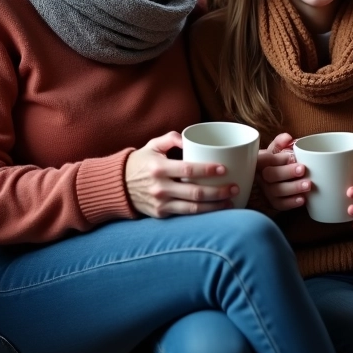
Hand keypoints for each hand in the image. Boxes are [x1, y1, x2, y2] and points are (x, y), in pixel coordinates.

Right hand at [123, 131, 237, 217]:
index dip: (207, 170)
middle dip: (218, 192)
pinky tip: (217, 210)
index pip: (188, 169)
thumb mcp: (153, 145)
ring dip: (215, 206)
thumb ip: (171, 137)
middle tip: (235, 187)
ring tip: (231, 201)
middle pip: (195, 192)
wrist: (118, 186)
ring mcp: (161, 203)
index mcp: (159, 168)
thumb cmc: (141, 162)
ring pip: (193, 208)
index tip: (224, 169)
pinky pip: (186, 215)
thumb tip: (190, 138)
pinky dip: (203, 213)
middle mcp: (160, 188)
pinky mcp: (161, 214)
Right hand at [257, 132, 308, 211]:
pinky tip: (303, 199)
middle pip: (271, 176)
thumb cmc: (276, 160)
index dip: (278, 159)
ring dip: (293, 188)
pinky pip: (280, 205)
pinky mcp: (273, 201)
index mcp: (260, 161)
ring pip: (277, 191)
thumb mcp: (276, 148)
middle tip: (303, 169)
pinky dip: (292, 203)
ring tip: (308, 184)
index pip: (265, 160)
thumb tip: (287, 137)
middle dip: (288, 172)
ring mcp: (266, 190)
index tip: (293, 157)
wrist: (274, 174)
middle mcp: (261, 176)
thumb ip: (280, 141)